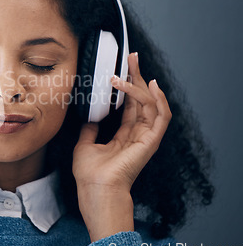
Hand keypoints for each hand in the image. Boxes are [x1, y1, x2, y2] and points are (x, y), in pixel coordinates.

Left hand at [72, 52, 171, 240]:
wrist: (95, 188)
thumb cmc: (90, 173)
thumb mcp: (85, 144)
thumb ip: (90, 130)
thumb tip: (89, 118)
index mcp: (124, 135)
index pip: (130, 104)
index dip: (128, 86)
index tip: (123, 68)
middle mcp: (137, 134)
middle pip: (142, 99)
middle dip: (138, 77)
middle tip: (132, 58)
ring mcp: (146, 137)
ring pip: (152, 104)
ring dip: (142, 85)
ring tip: (132, 68)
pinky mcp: (150, 141)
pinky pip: (161, 117)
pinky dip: (159, 100)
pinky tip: (151, 86)